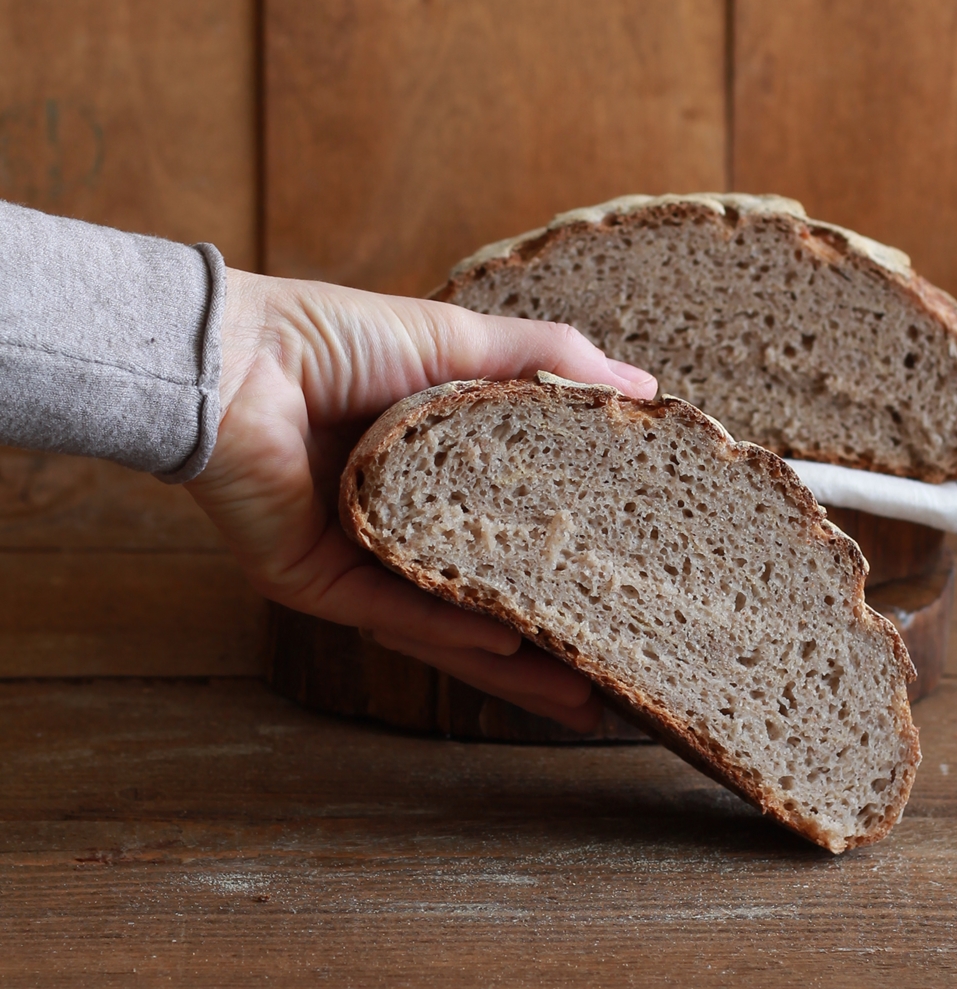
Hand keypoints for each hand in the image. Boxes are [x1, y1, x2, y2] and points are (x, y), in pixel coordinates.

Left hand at [186, 270, 656, 730]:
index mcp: (427, 471)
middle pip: (484, 594)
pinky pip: (392, 615)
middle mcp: (396, 524)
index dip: (567, 555)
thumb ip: (545, 363)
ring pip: (445, 625)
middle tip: (618, 674)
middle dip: (549, 639)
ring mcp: (358, 560)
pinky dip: (449, 634)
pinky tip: (509, 649)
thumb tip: (643, 388)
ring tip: (583, 694)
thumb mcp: (459, 341)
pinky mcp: (316, 582)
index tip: (631, 582)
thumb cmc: (336, 338)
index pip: (509, 525)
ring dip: (513, 664)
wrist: (237, 355)